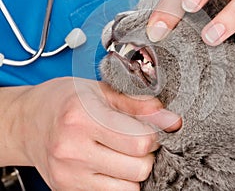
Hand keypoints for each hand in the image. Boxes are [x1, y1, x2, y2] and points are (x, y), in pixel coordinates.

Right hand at [16, 77, 180, 189]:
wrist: (27, 121)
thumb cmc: (63, 100)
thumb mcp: (100, 90)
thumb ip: (138, 104)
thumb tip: (170, 119)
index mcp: (83, 117)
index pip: (140, 140)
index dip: (155, 134)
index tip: (151, 127)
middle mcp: (73, 149)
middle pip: (139, 167)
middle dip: (148, 152)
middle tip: (138, 138)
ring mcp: (69, 174)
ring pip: (129, 186)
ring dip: (135, 169)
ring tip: (124, 150)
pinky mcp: (68, 188)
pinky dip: (121, 180)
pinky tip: (112, 161)